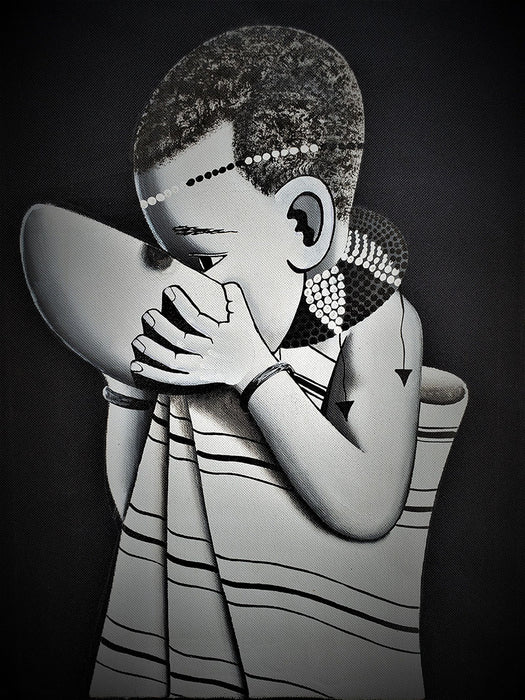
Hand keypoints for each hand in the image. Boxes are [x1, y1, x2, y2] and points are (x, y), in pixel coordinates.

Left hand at [130, 282, 274, 391]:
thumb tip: (225, 283)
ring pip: (174, 362)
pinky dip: (153, 373)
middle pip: (182, 341)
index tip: (169, 291)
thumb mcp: (244, 318)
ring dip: (154, 351)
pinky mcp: (195, 378)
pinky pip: (171, 378)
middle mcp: (210, 353)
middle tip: (148, 315)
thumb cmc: (247, 342)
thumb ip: (234, 299)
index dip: (182, 305)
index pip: (198, 320)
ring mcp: (201, 368)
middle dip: (162, 327)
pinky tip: (136, 365)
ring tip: (138, 340)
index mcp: (221, 336)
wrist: (253, 371)